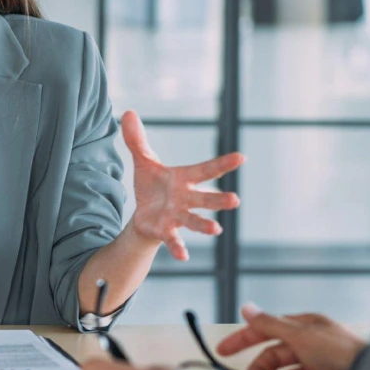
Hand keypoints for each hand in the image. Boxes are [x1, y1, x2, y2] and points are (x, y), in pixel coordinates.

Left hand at [121, 110, 244, 260]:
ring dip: (205, 225)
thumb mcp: (144, 162)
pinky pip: (174, 240)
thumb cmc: (152, 187)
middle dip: (219, 200)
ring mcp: (178, 216)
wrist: (144, 215)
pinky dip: (178, 247)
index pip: (206, 170)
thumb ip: (137, 140)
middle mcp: (187, 199)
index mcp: (184, 179)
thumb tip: (127, 112)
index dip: (223, 164)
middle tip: (235, 200)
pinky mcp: (166, 231)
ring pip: (194, 220)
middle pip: (205, 199)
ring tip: (216, 229)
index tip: (241, 157)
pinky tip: (184, 256)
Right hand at [216, 303, 367, 369]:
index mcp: (305, 327)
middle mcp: (312, 346)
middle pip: (276, 357)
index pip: (266, 329)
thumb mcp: (300, 335)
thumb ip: (270, 324)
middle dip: (264, 369)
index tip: (223, 350)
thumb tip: (247, 307)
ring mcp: (321, 368)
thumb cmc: (339, 353)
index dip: (243, 339)